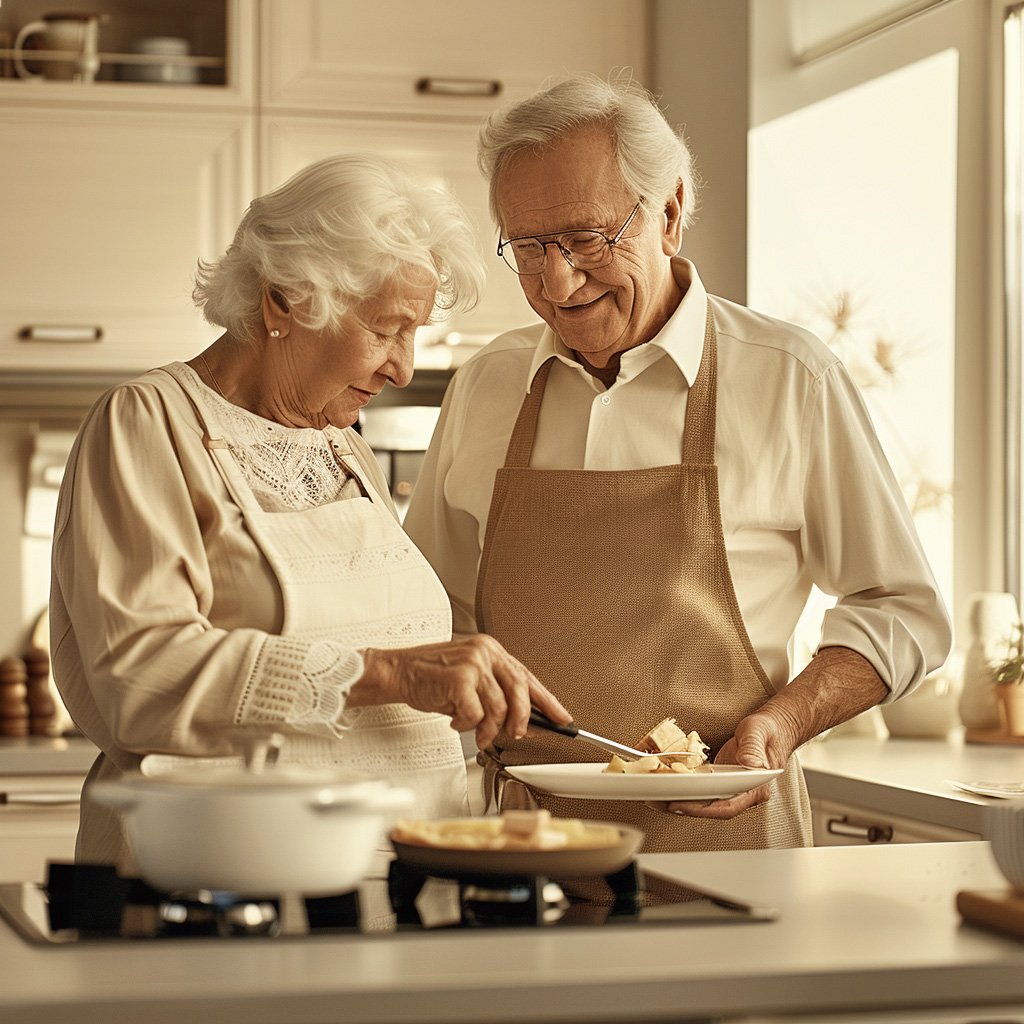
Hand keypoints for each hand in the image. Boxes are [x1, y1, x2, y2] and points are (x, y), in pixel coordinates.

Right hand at [353, 634, 569, 749]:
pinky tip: (456, 721)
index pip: (528, 676)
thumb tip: (523, 720)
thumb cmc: (431, 677)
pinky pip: (475, 714)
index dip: (548, 701)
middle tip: (516, 734)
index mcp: (491, 650)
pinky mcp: (459, 678)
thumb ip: (496, 694)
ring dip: (488, 729)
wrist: (398, 671)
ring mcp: (473, 663)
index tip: (563, 718)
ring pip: (498, 708)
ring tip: (476, 731)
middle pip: (520, 691)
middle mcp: (485, 652)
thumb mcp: (470, 680)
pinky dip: (466, 725)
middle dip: (521, 720)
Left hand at [646, 709, 795, 819]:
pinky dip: (684, 789)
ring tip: (655, 797)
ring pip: (704, 801)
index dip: (702, 809)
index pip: (727, 807)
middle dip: (683, 807)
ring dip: (680, 800)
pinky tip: (667, 785)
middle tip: (658, 802)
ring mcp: (732, 789)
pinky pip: (702, 789)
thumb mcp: (759, 733)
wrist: (773, 728)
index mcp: (756, 788)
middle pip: (710, 808)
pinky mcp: (722, 780)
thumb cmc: (769, 730)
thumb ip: (752, 748)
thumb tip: (747, 763)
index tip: (680, 805)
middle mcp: (743, 794)